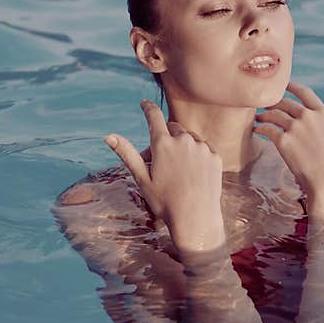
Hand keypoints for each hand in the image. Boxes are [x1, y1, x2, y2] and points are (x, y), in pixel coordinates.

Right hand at [103, 99, 225, 250]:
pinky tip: (194, 174)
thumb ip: (127, 153)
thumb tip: (108, 136)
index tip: (144, 103)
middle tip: (162, 160)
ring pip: (190, 138)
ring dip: (184, 145)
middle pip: (173, 128)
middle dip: (167, 137)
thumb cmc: (165, 201)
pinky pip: (204, 149)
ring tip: (180, 170)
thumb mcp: (142, 178)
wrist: (196, 219)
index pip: (154, 117)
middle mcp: (184, 140)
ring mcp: (202, 147)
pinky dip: (198, 155)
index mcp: (163, 144)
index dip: (148, 108)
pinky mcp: (215, 157)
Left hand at [253, 81, 323, 224]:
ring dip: (264, 115)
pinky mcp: (283, 141)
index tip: (285, 85)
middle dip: (274, 103)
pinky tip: (257, 130)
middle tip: (266, 107)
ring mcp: (295, 128)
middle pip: (285, 102)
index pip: (305, 93)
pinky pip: (267, 129)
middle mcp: (308, 117)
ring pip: (273, 115)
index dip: (293, 87)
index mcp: (323, 114)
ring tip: (259, 119)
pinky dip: (260, 128)